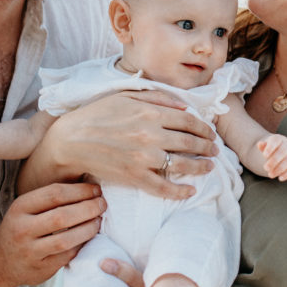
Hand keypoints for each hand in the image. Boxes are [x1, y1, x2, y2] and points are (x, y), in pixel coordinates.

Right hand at [0, 182, 105, 286]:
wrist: (0, 261)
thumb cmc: (22, 227)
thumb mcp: (26, 208)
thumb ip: (51, 198)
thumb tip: (88, 185)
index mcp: (20, 208)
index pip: (54, 194)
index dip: (80, 190)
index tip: (95, 189)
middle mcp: (22, 230)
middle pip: (62, 216)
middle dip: (88, 208)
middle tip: (102, 204)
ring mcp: (30, 252)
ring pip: (66, 240)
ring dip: (88, 229)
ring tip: (98, 220)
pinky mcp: (41, 269)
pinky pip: (67, 256)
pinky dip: (82, 245)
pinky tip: (89, 237)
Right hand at [19, 90, 217, 200]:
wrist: (71, 139)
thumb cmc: (97, 114)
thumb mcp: (126, 95)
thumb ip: (157, 98)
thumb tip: (184, 106)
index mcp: (151, 112)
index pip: (189, 121)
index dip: (205, 128)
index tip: (211, 133)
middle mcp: (152, 135)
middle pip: (190, 142)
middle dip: (207, 147)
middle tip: (215, 150)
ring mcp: (144, 157)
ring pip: (182, 164)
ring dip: (201, 167)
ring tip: (209, 167)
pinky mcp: (135, 176)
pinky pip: (164, 187)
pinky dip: (180, 191)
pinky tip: (190, 191)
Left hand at [257, 133, 286, 180]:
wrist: (281, 150)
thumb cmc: (271, 149)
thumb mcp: (265, 146)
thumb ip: (263, 146)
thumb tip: (260, 144)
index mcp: (278, 139)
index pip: (275, 141)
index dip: (270, 148)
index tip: (264, 155)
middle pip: (282, 152)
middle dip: (274, 161)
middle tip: (265, 168)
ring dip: (279, 169)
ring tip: (270, 175)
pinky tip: (280, 178)